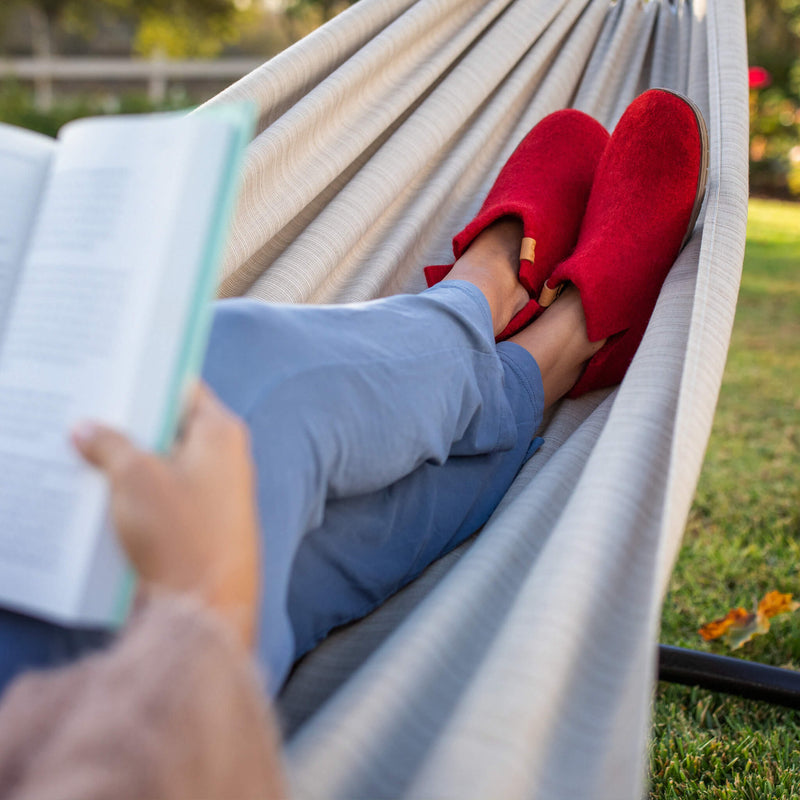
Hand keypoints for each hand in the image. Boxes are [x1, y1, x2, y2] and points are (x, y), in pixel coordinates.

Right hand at [72, 382, 260, 650]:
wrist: (204, 608)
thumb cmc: (180, 534)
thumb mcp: (134, 478)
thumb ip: (108, 444)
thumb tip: (86, 428)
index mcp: (220, 432)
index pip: (183, 387)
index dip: (146, 380)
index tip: (109, 377)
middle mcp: (226, 456)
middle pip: (171, 426)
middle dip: (130, 424)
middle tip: (85, 415)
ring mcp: (218, 492)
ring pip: (165, 462)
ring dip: (130, 461)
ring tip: (83, 452)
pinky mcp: (204, 523)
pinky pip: (167, 494)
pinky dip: (139, 491)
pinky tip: (103, 494)